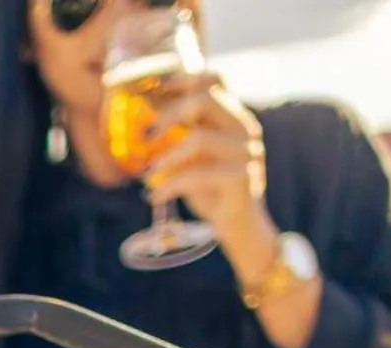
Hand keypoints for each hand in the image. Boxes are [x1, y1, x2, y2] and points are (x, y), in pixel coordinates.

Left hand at [145, 74, 265, 240]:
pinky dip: (169, 185)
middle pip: (204, 100)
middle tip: (148, 135)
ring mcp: (246, 153)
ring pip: (198, 138)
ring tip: (148, 175)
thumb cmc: (210, 188)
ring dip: (166, 157)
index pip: (215, 81)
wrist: (238, 225)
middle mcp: (244, 129)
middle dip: (168, 114)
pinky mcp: (241, 179)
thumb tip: (143, 117)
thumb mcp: (191, 157)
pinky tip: (155, 196)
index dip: (184, 80)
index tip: (155, 91)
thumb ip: (178, 136)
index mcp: (233, 117)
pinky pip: (197, 175)